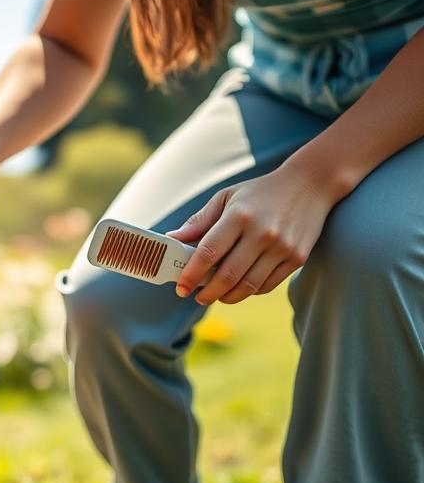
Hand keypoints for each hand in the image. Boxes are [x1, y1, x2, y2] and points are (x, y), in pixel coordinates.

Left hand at [166, 166, 335, 304]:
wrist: (311, 185)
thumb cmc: (260, 193)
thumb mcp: (226, 197)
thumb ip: (199, 222)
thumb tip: (171, 239)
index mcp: (239, 216)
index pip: (208, 253)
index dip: (191, 274)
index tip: (181, 288)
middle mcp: (262, 233)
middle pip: (227, 275)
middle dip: (207, 292)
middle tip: (196, 297)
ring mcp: (282, 247)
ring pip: (248, 286)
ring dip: (227, 296)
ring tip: (215, 295)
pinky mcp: (297, 258)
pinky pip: (267, 285)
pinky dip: (248, 291)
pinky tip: (238, 287)